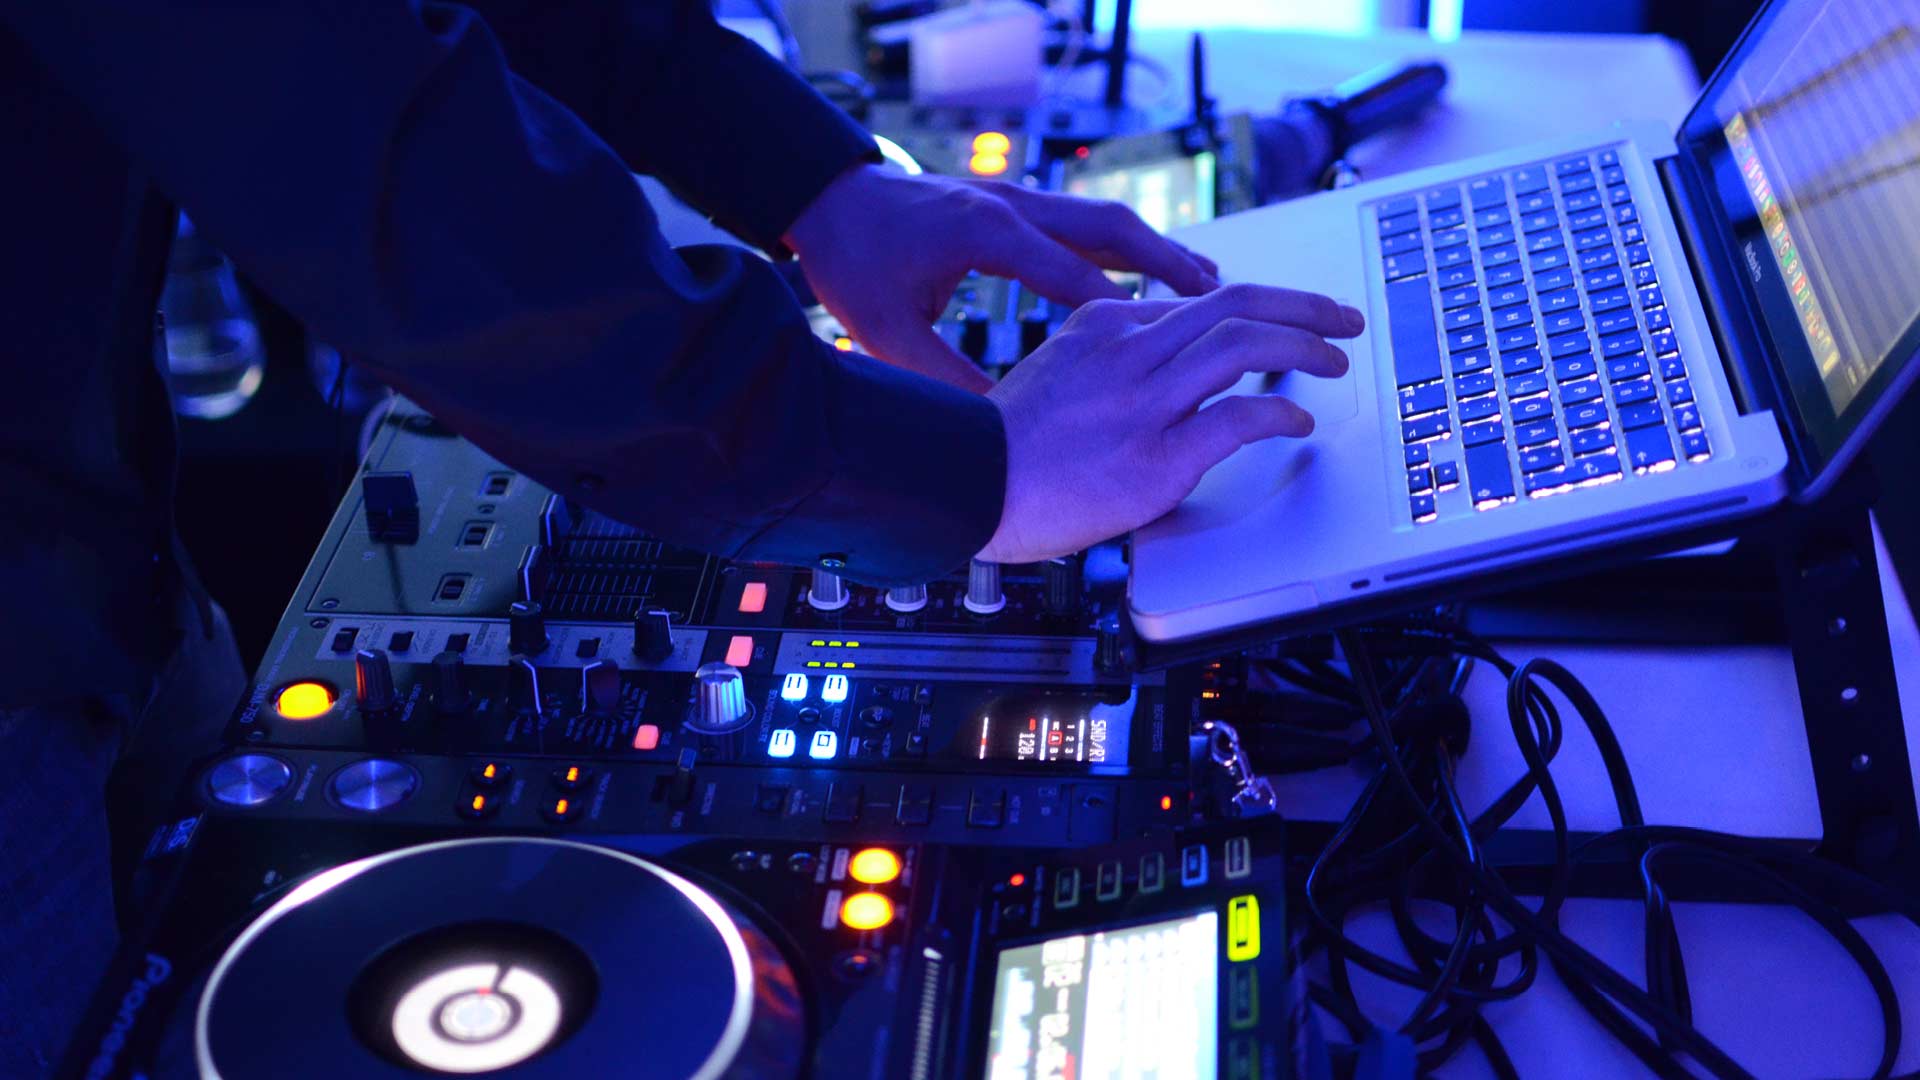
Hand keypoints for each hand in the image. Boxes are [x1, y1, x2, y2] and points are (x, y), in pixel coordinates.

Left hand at [784, 164, 1220, 392]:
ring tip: (1207, 286)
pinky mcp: (1008, 203)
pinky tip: (1146, 273)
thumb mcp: (888, 332)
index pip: (1077, 277)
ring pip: (1104, 221)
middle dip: (1170, 268)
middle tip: (1223, 302)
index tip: (1176, 353)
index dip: (1127, 318)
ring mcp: (1012, 199)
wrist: (825, 200)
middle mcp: (1010, 207)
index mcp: (988, 236)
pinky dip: (1121, 248)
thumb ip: (941, 381)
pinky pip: (1081, 223)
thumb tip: (992, 435)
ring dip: (1155, 253)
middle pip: (1112, 231)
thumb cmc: (851, 261)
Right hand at [978, 284, 1364, 563]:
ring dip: (1307, 344)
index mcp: (1103, 326)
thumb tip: (1168, 364)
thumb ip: (1109, 359)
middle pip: (1237, 303)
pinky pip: (1239, 419)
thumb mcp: (1055, 373)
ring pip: (1246, 344)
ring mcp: (1144, 403)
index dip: (1258, 307)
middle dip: (1304, 305)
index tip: (1287, 318)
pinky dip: (1281, 414)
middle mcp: (1128, 352)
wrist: (965, 486)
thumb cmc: (1000, 447)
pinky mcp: (1156, 458)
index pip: (1199, 301)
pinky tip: (1298, 422)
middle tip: (1341, 316)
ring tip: (1335, 358)